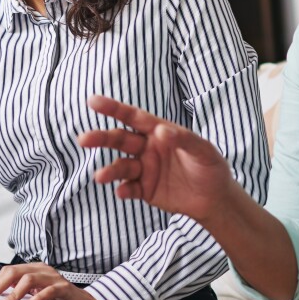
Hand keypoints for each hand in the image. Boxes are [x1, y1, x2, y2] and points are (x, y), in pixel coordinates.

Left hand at [0, 263, 111, 299]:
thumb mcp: (35, 295)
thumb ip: (17, 293)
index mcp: (35, 269)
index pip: (9, 271)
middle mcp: (43, 270)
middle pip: (15, 271)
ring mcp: (54, 278)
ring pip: (29, 279)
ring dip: (13, 293)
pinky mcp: (64, 289)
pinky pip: (48, 291)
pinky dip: (35, 298)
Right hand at [77, 95, 241, 223]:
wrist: (215, 197)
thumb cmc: (210, 166)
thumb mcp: (202, 150)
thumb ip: (183, 139)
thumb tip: (161, 131)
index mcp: (158, 131)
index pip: (133, 117)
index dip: (113, 108)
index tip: (93, 101)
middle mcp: (147, 148)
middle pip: (120, 139)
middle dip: (101, 138)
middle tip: (84, 139)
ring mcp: (144, 169)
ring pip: (121, 167)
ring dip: (109, 170)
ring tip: (100, 176)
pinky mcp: (145, 190)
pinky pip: (130, 189)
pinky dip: (124, 190)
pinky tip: (122, 192)